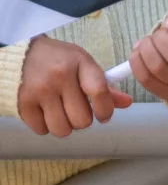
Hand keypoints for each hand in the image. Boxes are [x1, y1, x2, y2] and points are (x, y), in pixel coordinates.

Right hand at [16, 37, 131, 136]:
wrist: (25, 54)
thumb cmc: (62, 61)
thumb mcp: (85, 65)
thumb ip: (105, 86)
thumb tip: (127, 103)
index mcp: (81, 63)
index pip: (99, 91)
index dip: (105, 109)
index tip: (104, 116)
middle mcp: (60, 76)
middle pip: (81, 118)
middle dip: (84, 120)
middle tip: (78, 112)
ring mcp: (40, 90)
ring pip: (62, 129)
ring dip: (65, 126)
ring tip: (63, 113)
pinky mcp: (23, 102)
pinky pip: (41, 130)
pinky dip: (46, 127)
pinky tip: (46, 113)